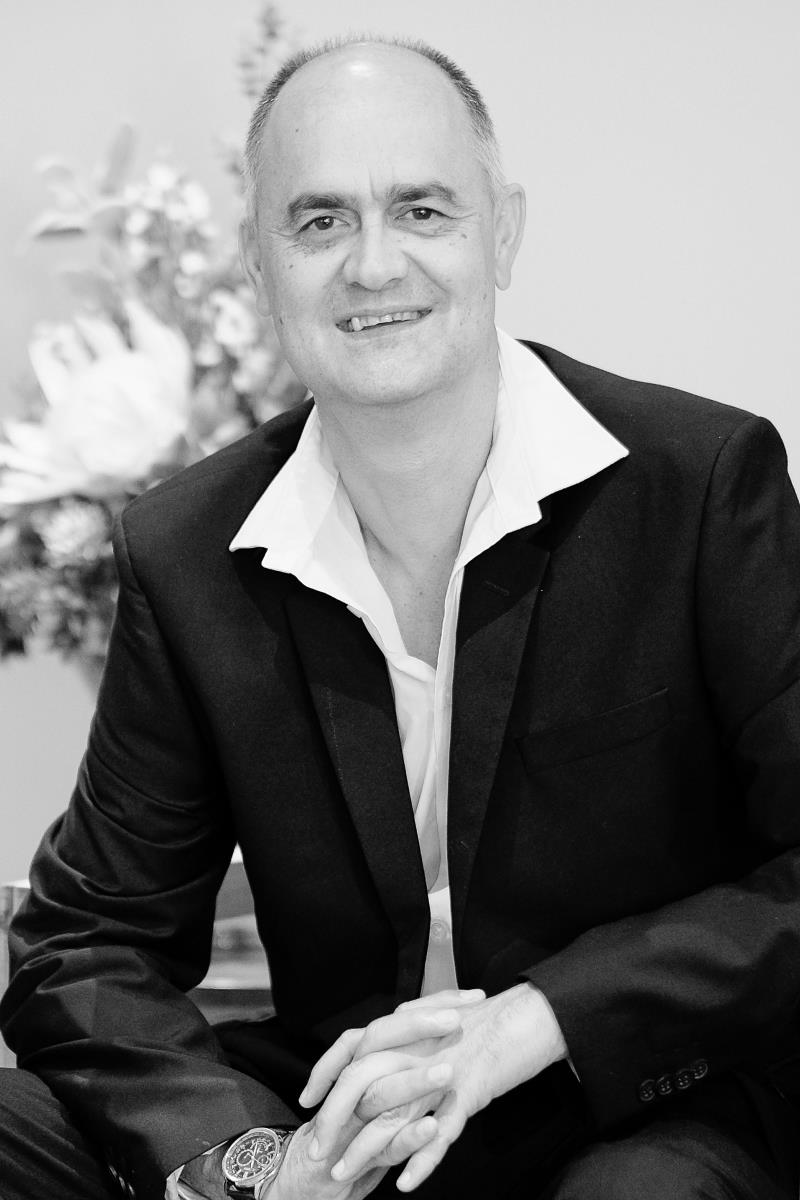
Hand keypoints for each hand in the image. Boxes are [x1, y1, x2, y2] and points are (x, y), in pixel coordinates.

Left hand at [305, 984, 566, 1191]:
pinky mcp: (469, 1091)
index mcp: (409, 1026)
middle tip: (316, 1152)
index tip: (307, 1098)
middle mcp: (418, 1045)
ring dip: (365, 1148)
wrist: (531, 1012)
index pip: (352, 1044)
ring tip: (343, 1175)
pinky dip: (421, 1158)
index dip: (325, 1070)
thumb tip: (385, 1045)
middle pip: (361, 1081)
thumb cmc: (491, 1017)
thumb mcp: (442, 1018)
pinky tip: (405, 1184)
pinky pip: (440, 1131)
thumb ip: (411, 1032)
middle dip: (333, 1119)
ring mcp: (442, 1069)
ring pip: (392, 1112)